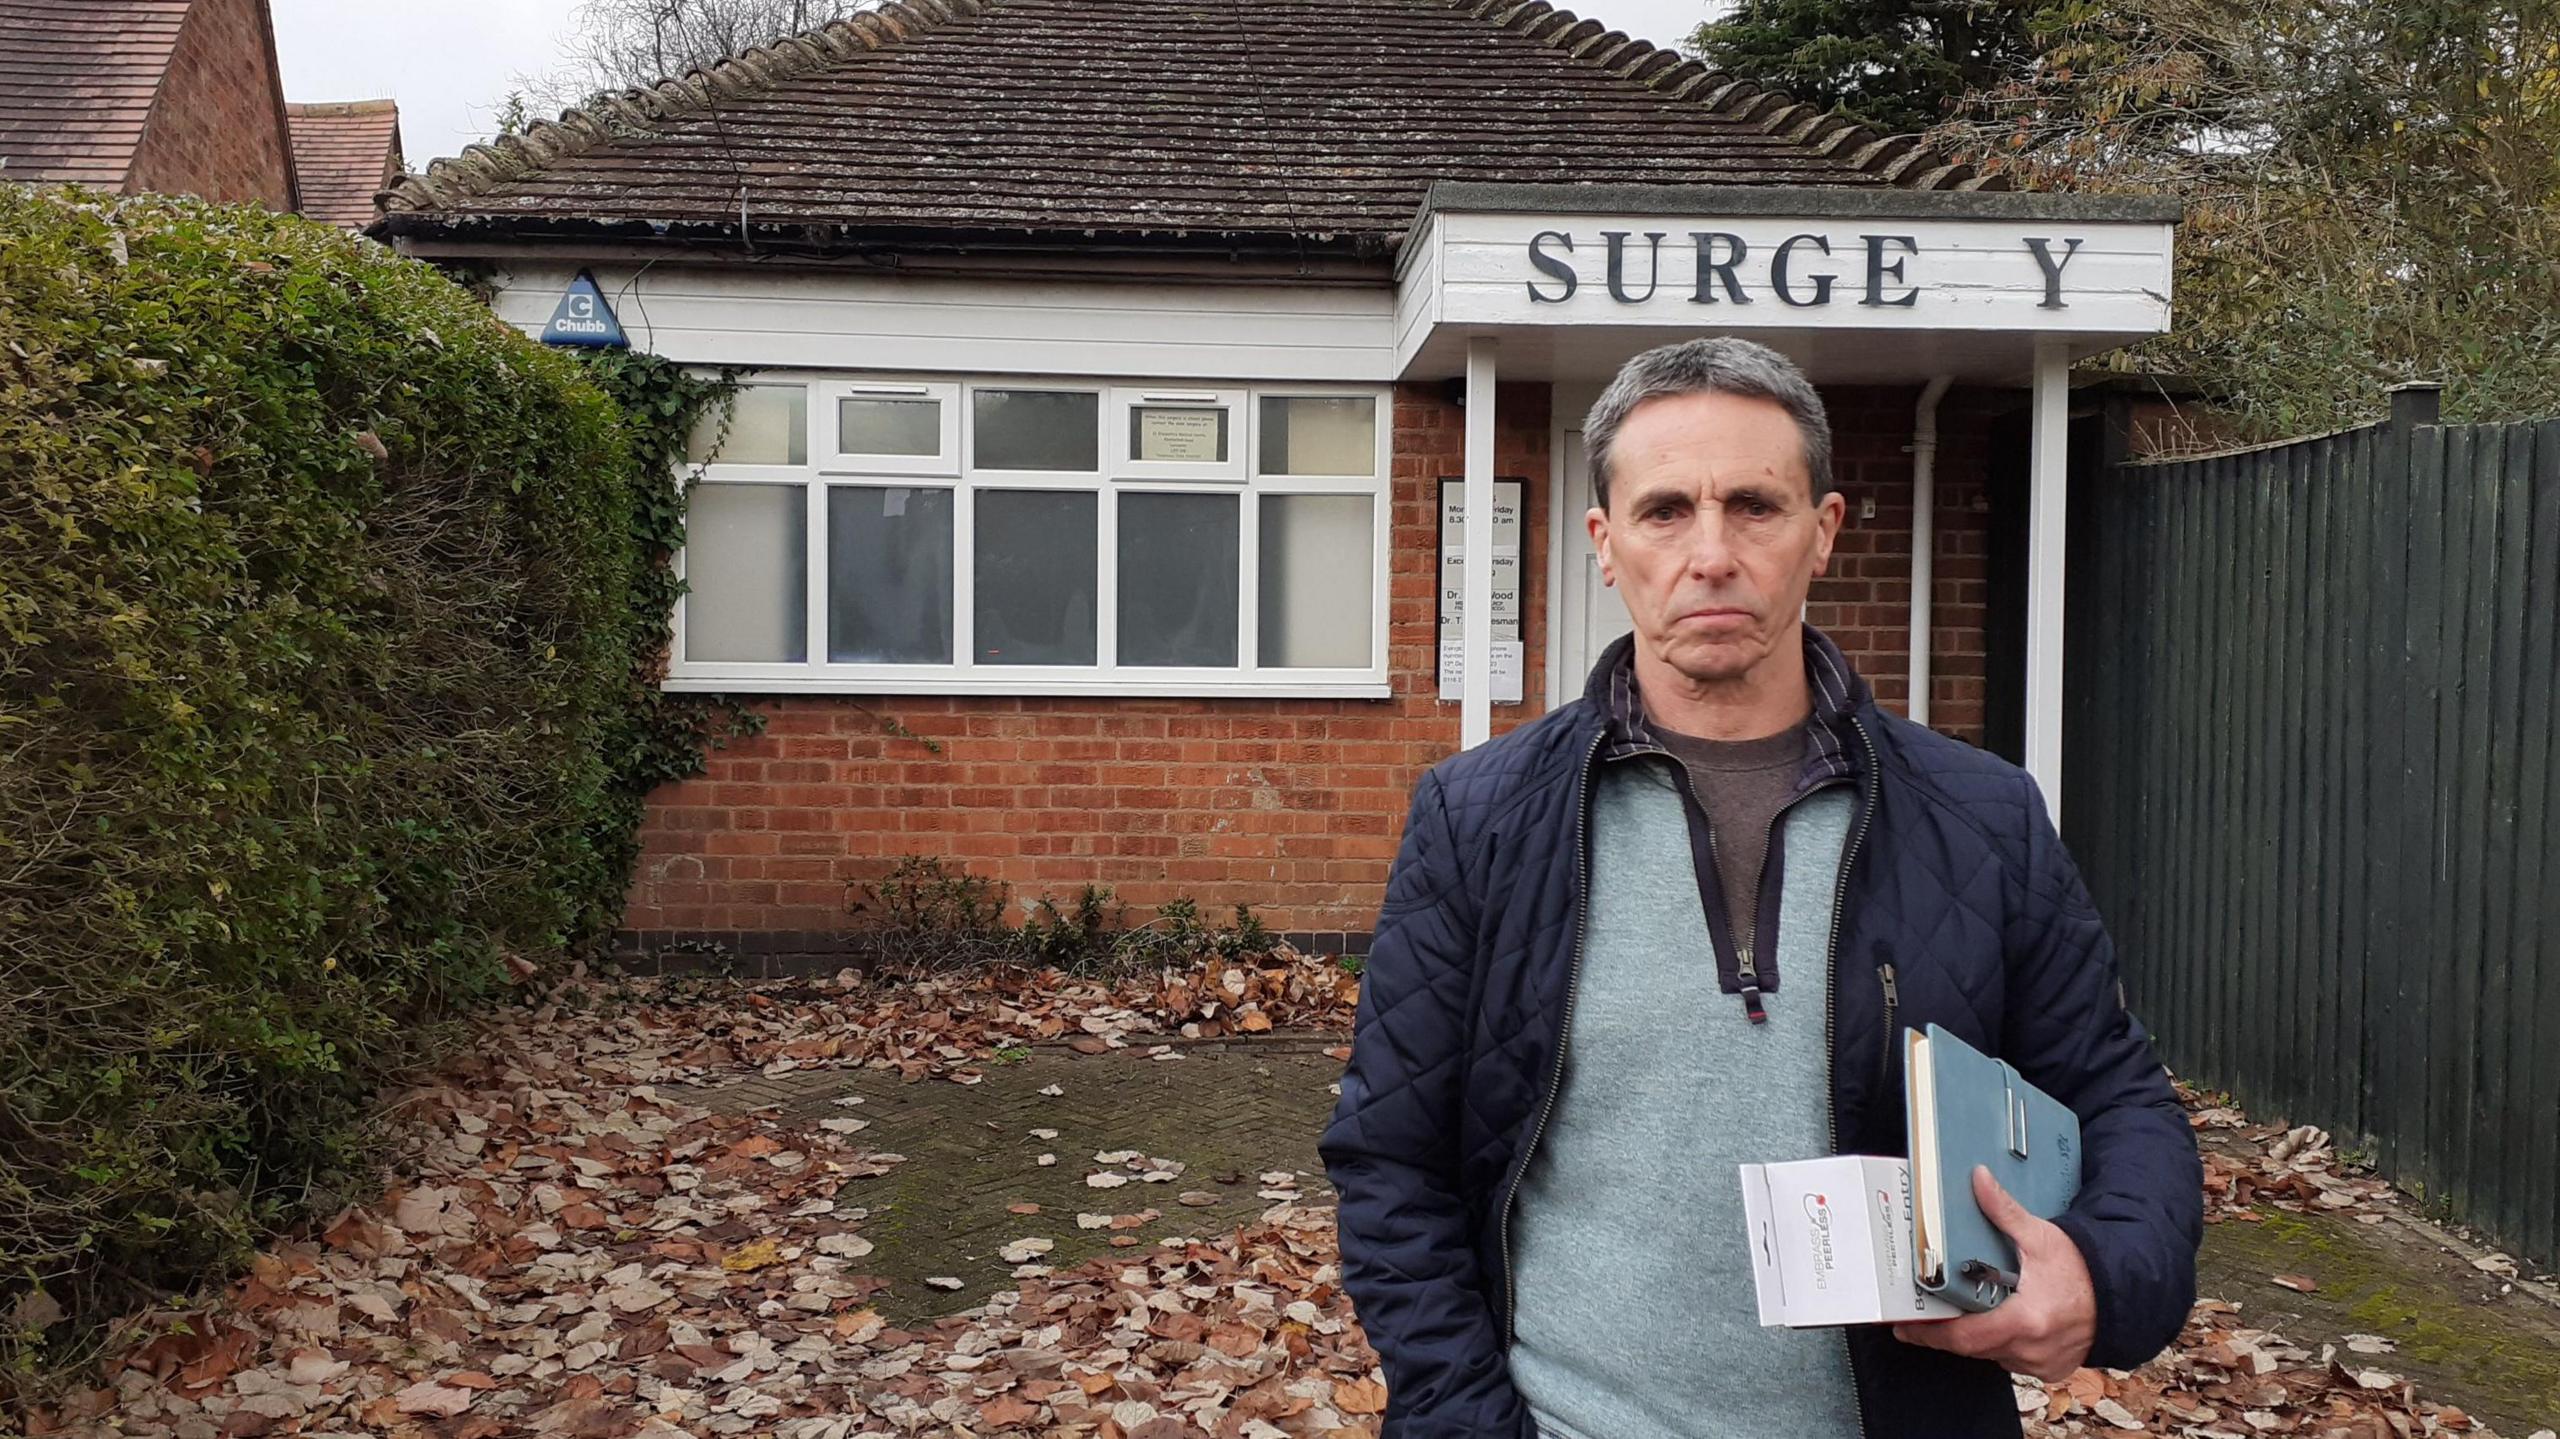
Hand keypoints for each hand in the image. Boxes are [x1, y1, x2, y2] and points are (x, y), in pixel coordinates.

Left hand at [1893, 1165, 2096, 1382]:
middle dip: (1946, 1332)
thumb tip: (1978, 1181)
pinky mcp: (2049, 1369)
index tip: (1905, 1328)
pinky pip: (2012, 1359)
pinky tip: (2000, 1321)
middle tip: (1922, 1316)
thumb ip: (2003, 1211)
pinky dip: (2001, 1343)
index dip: (1931, 1333)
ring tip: (1963, 1310)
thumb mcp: (2039, 1236)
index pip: (1964, 1336)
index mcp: (2026, 1320)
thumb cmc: (2082, 1268)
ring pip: (1991, 1354)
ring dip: (1976, 1335)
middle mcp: (2032, 1348)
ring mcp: (2041, 1363)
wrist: (2122, 1293)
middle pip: (1972, 1347)